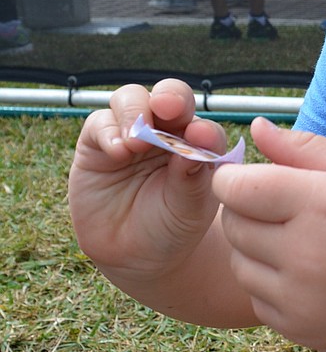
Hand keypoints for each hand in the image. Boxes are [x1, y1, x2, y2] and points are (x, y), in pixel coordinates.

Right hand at [68, 79, 225, 287]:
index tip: (202, 137)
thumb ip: (193, 177)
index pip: (203, 125)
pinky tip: (118, 151)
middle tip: (167, 108)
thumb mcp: (189, 209)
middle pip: (169, 96)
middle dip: (170, 97)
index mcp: (196, 145)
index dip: (203, 129)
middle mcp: (165, 131)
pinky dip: (109, 132)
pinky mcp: (96, 144)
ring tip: (138, 140)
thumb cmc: (171, 226)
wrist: (133, 255)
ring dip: (135, 112)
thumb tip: (196, 139)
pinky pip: (100, 124)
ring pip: (131, 98)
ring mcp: (130, 134)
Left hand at [212, 120, 325, 349]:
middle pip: (233, 225)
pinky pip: (255, 296)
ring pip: (239, 263)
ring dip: (253, 247)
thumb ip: (306, 148)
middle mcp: (307, 256)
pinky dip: (268, 282)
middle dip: (244, 210)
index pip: (239, 189)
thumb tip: (256, 127)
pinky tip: (304, 272)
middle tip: (277, 207)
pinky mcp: (298, 328)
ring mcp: (301, 299)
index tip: (247, 178)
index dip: (233, 178)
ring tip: (293, 239)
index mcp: (324, 206)